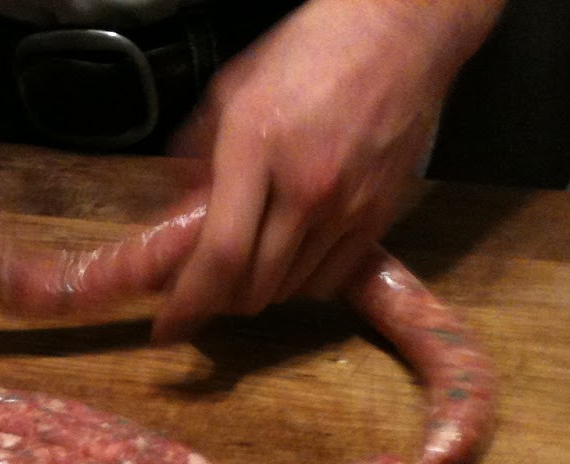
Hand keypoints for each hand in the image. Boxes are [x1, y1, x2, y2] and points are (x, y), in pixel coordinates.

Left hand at [151, 0, 503, 341]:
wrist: (402, 32)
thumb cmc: (313, 48)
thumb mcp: (232, 89)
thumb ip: (197, 158)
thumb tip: (174, 215)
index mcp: (258, 148)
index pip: (221, 255)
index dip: (188, 303)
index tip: (167, 326)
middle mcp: (306, 188)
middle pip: (253, 287)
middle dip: (217, 301)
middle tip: (199, 290)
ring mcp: (348, 207)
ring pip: (289, 291)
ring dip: (257, 290)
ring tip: (243, 266)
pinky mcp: (378, 217)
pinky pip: (328, 279)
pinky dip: (298, 282)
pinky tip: (287, 254)